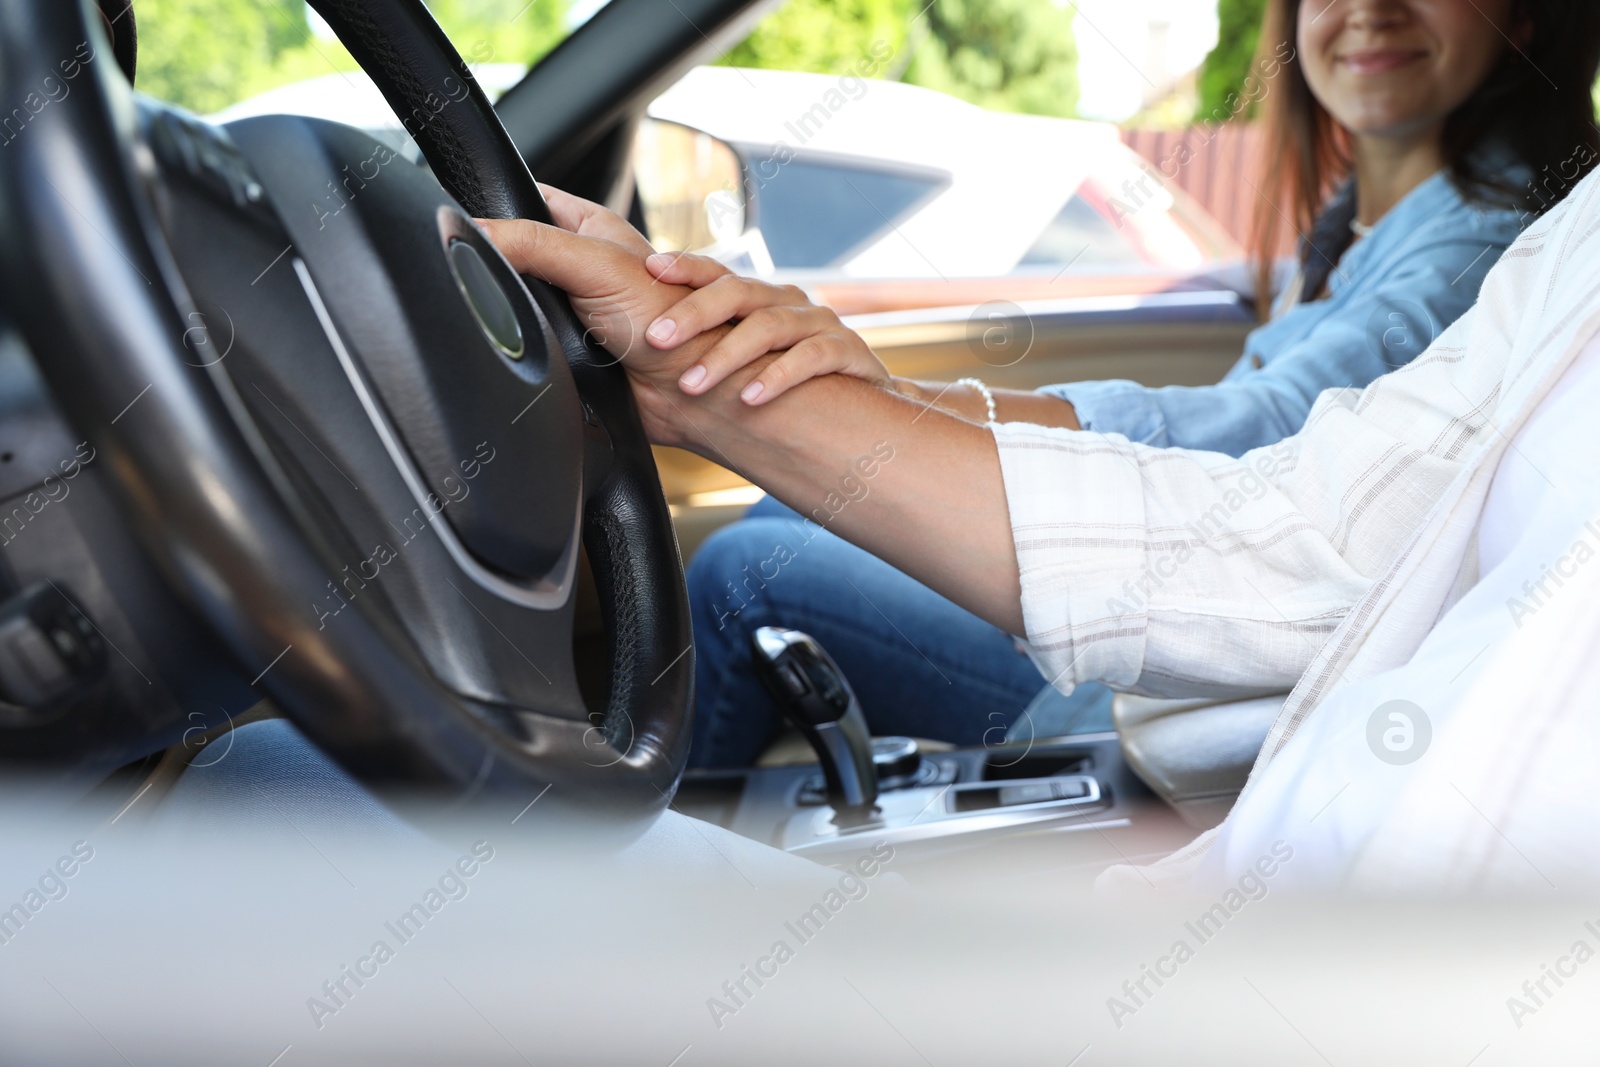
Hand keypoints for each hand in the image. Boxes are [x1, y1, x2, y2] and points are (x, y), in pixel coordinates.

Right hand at [476, 188, 733, 446]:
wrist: (690, 395)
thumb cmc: (671, 321)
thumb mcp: (595, 266)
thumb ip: (533, 244)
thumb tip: (471, 233)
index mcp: (591, 229)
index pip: (528, 198)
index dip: (497, 204)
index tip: (463, 218)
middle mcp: (582, 265)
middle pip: (517, 253)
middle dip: (498, 265)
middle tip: (483, 274)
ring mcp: (575, 309)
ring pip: (521, 302)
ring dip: (513, 313)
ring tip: (515, 316)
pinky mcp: (572, 350)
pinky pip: (533, 343)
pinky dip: (527, 348)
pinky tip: (528, 349)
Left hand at [643, 251, 889, 403]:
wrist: (855, 424)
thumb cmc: (780, 397)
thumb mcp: (732, 372)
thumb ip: (685, 366)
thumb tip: (624, 373)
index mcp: (754, 302)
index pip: (714, 274)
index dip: (684, 266)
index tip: (650, 269)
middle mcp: (784, 303)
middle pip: (737, 292)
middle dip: (693, 313)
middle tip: (655, 340)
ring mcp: (818, 325)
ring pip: (769, 325)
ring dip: (726, 355)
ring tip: (692, 384)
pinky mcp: (848, 352)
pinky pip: (813, 356)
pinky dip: (778, 375)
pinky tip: (751, 397)